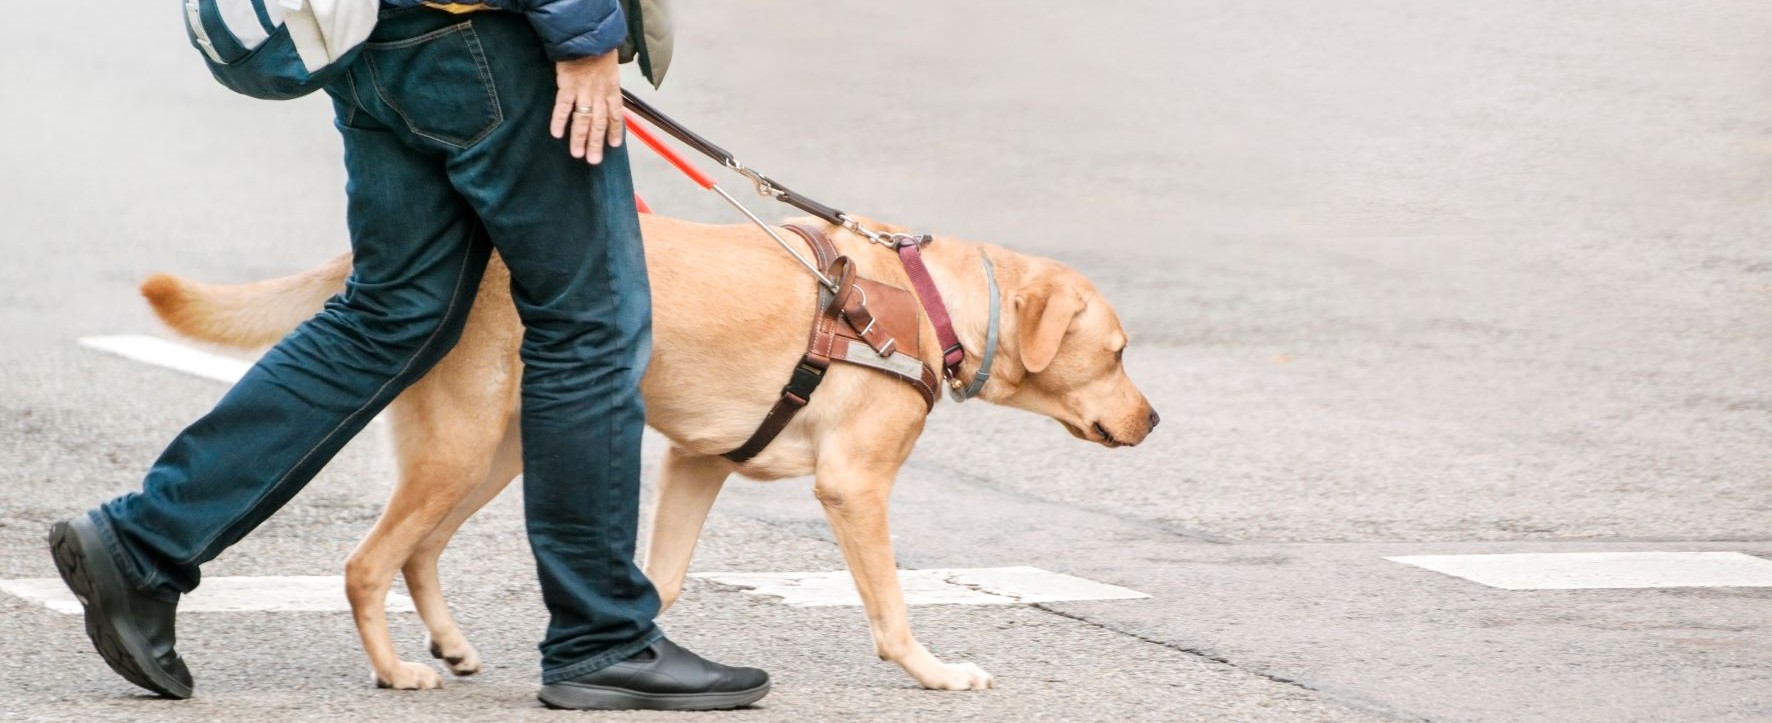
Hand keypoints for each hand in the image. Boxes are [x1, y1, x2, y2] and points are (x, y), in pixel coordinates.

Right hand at [549, 49, 622, 163]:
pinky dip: (559, 121)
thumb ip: (608, 81)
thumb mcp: (611, 65)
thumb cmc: (599, 48)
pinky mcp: (567, 87)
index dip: (615, 130)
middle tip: (593, 160)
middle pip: (599, 124)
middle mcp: (599, 94)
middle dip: (596, 143)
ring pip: (582, 120)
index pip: (615, 115)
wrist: (587, 36)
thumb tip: (606, 91)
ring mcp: (584, 92)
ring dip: (579, 139)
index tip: (614, 145)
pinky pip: (563, 107)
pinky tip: (556, 134)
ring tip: (576, 154)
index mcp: (612, 89)